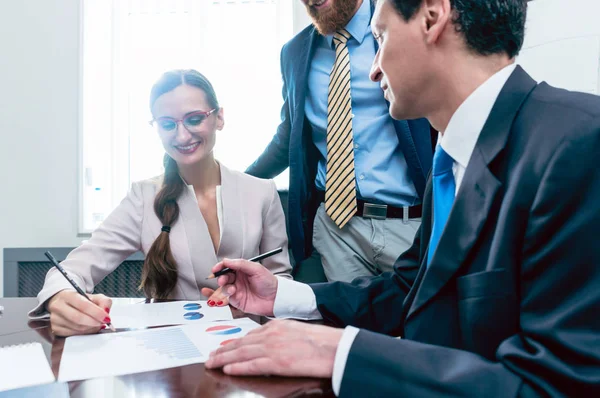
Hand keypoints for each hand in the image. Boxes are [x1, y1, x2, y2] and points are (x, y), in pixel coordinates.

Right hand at [47, 290, 111, 336]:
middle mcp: (58, 306)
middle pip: (78, 318)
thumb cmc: (80, 301)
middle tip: (102, 323)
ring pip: (77, 328)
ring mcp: (55, 319)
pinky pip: (73, 335)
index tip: (106, 318)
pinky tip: (88, 328)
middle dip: (94, 322)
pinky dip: (84, 333)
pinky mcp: (55, 329)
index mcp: (67, 295)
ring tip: (97, 325)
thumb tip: (106, 311)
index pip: (83, 305)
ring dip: (90, 329)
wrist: (66, 304)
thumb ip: (104, 302)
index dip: (97, 313)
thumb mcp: (94, 297)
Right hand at [200, 258, 277, 315]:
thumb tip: (226, 260)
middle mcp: (238, 279)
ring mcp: (237, 290)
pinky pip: (227, 298)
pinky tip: (231, 293)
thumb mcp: (256, 269)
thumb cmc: (269, 282)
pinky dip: (226, 295)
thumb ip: (241, 264)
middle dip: (221, 278)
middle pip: (224, 277)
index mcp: (242, 270)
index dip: (220, 267)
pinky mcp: (237, 301)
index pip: (227, 266)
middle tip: (222, 279)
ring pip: (224, 287)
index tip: (215, 269)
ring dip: (225, 287)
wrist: (275, 298)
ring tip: (232, 289)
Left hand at [205, 320, 341, 377]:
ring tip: (212, 362)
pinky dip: (238, 367)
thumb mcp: (297, 331)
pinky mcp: (277, 362)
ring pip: (242, 353)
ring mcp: (273, 348)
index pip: (250, 334)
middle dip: (223, 349)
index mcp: (277, 326)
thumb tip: (270, 343)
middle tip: (210, 355)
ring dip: (224, 358)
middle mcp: (271, 334)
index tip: (224, 346)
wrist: (334, 347)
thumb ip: (281, 335)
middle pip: (241, 343)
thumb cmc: (321, 341)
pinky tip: (227, 369)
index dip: (234, 341)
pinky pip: (252, 365)